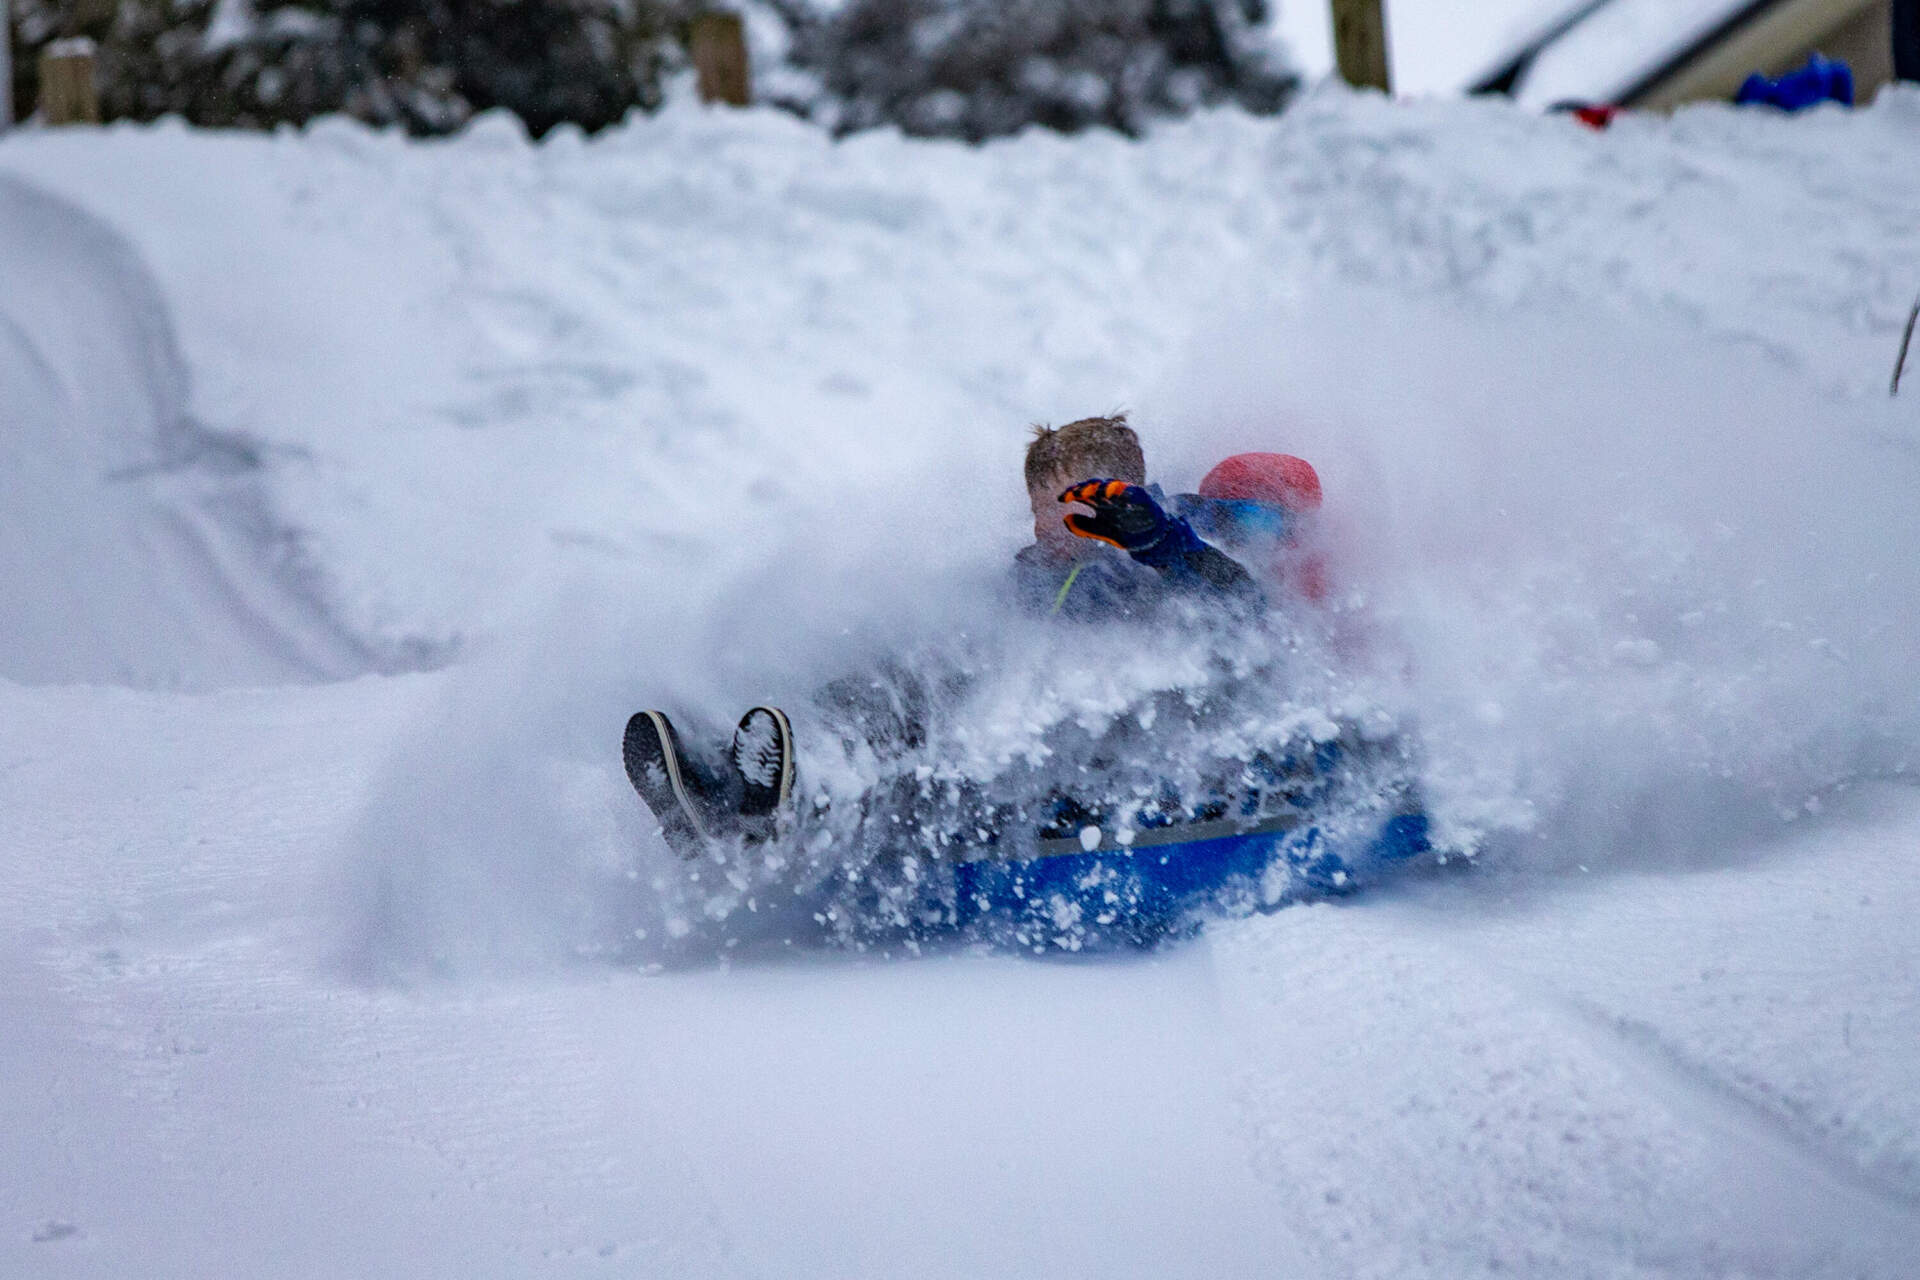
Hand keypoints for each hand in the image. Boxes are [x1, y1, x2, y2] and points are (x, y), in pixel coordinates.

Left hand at [1058, 479, 1172, 551]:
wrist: (1147, 539)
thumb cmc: (1123, 532)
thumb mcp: (1100, 531)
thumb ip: (1083, 527)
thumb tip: (1065, 518)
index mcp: (1099, 502)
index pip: (1083, 493)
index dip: (1071, 493)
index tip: (1060, 498)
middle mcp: (1111, 496)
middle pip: (1095, 486)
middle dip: (1085, 488)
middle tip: (1076, 492)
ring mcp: (1126, 495)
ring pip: (1113, 485)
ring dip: (1104, 487)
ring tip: (1095, 491)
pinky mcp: (1141, 498)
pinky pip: (1133, 492)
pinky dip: (1126, 492)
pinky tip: (1117, 493)